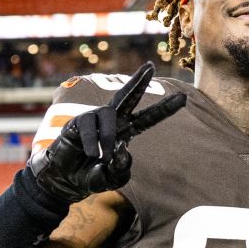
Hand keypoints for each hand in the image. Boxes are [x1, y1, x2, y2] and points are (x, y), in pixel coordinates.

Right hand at [28, 61, 186, 203]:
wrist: (65, 181)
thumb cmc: (91, 177)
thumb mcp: (111, 178)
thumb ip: (121, 168)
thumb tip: (121, 147)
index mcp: (126, 133)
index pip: (148, 119)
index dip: (165, 108)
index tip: (184, 97)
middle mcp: (112, 122)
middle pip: (127, 97)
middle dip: (139, 81)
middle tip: (151, 66)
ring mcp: (94, 119)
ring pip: (108, 115)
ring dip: (106, 137)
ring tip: (101, 158)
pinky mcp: (77, 121)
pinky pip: (87, 125)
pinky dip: (91, 142)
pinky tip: (90, 154)